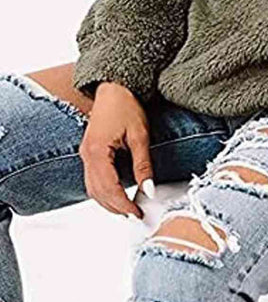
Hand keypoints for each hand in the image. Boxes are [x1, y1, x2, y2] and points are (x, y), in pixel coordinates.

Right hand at [79, 81, 154, 218]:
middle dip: (116, 208)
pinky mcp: (89, 152)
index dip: (123, 205)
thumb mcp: (140, 136)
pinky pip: (92, 179)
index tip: (138, 213)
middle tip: (135, 215)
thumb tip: (149, 190)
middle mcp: (87, 155)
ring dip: (108, 202)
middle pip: (97, 193)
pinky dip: (104, 191)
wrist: (114, 87)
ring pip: (92, 189)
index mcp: (97, 152)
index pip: (109, 189)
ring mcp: (85, 154)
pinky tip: (118, 194)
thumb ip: (143, 165)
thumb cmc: (126, 106)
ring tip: (128, 208)